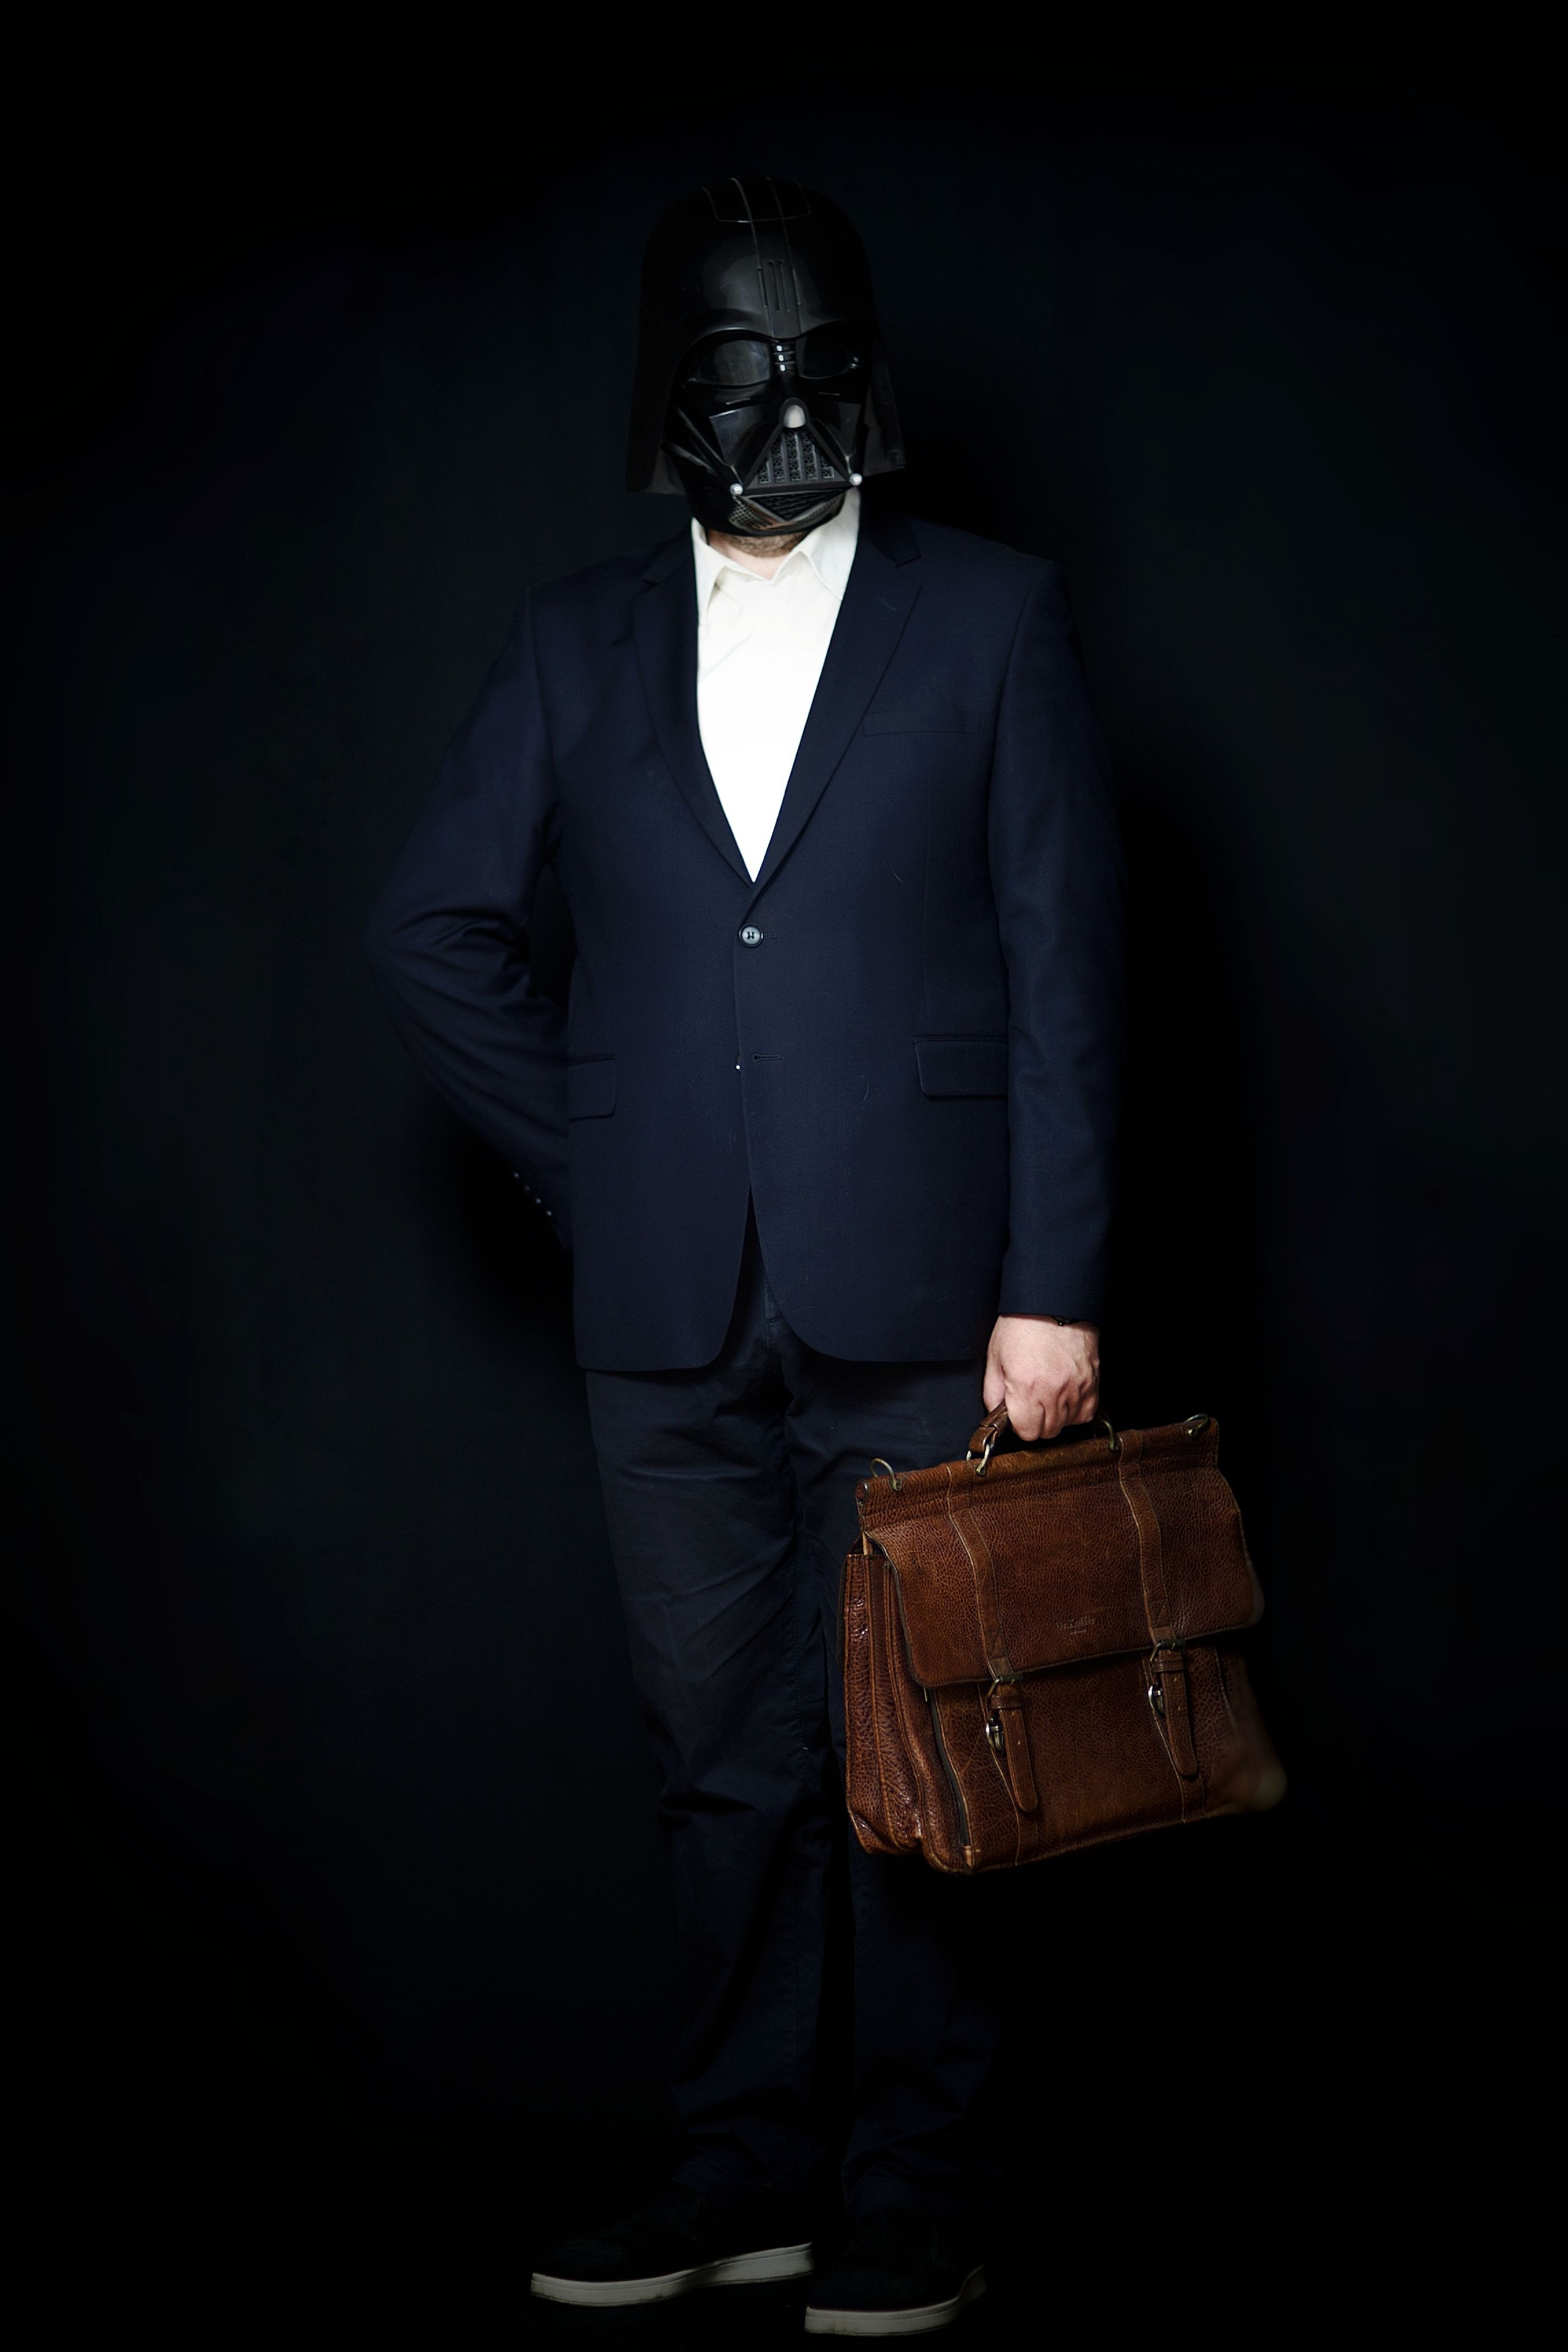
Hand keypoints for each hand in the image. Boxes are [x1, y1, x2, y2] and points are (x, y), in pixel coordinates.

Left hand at [982, 1316, 1100, 1441]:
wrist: (1052, 1302)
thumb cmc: (1022, 1325)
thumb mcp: (995, 1357)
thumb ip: (993, 1392)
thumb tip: (996, 1413)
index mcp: (1026, 1386)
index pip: (1027, 1432)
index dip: (1020, 1425)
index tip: (1018, 1414)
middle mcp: (1054, 1390)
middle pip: (1048, 1431)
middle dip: (1037, 1422)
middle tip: (1031, 1404)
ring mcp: (1076, 1386)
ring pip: (1068, 1423)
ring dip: (1057, 1416)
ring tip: (1048, 1396)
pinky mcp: (1092, 1380)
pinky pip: (1087, 1411)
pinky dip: (1076, 1409)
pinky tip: (1065, 1396)